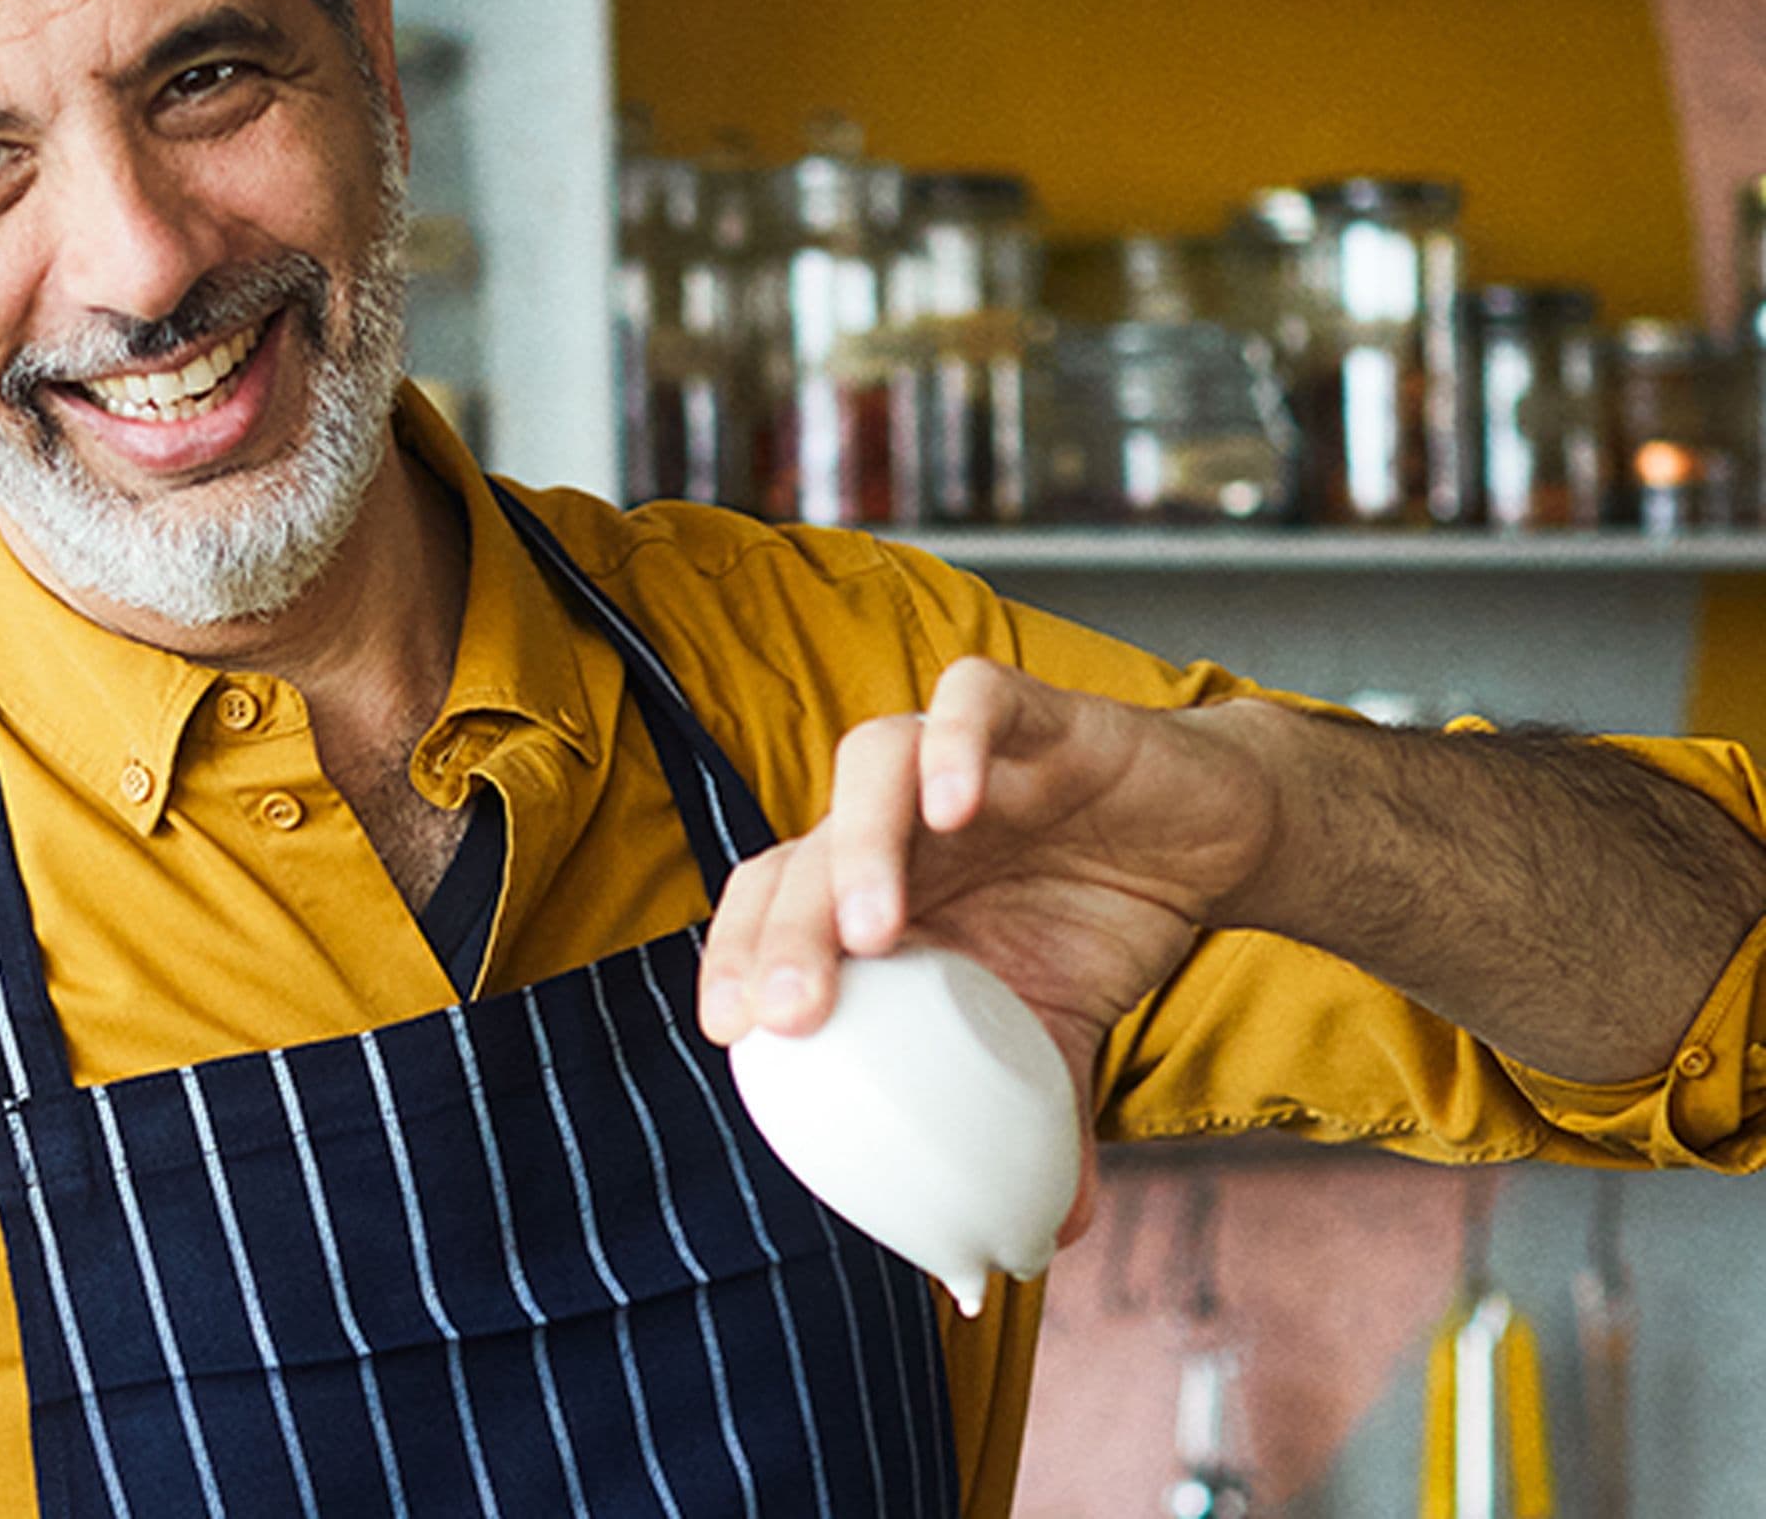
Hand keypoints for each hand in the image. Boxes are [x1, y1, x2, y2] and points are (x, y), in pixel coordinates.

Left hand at [696, 659, 1283, 1231]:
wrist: (1211, 837)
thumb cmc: (1096, 922)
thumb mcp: (1060, 1033)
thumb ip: (1037, 1121)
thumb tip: (1043, 1240)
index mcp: (877, 889)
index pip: (770, 904)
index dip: (736, 955)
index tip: (731, 1033)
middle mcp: (896, 818)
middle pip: (804, 849)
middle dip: (785, 930)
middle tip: (791, 1013)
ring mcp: (955, 756)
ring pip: (868, 764)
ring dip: (861, 843)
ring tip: (876, 929)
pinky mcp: (1032, 712)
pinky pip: (974, 701)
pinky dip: (955, 743)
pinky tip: (958, 805)